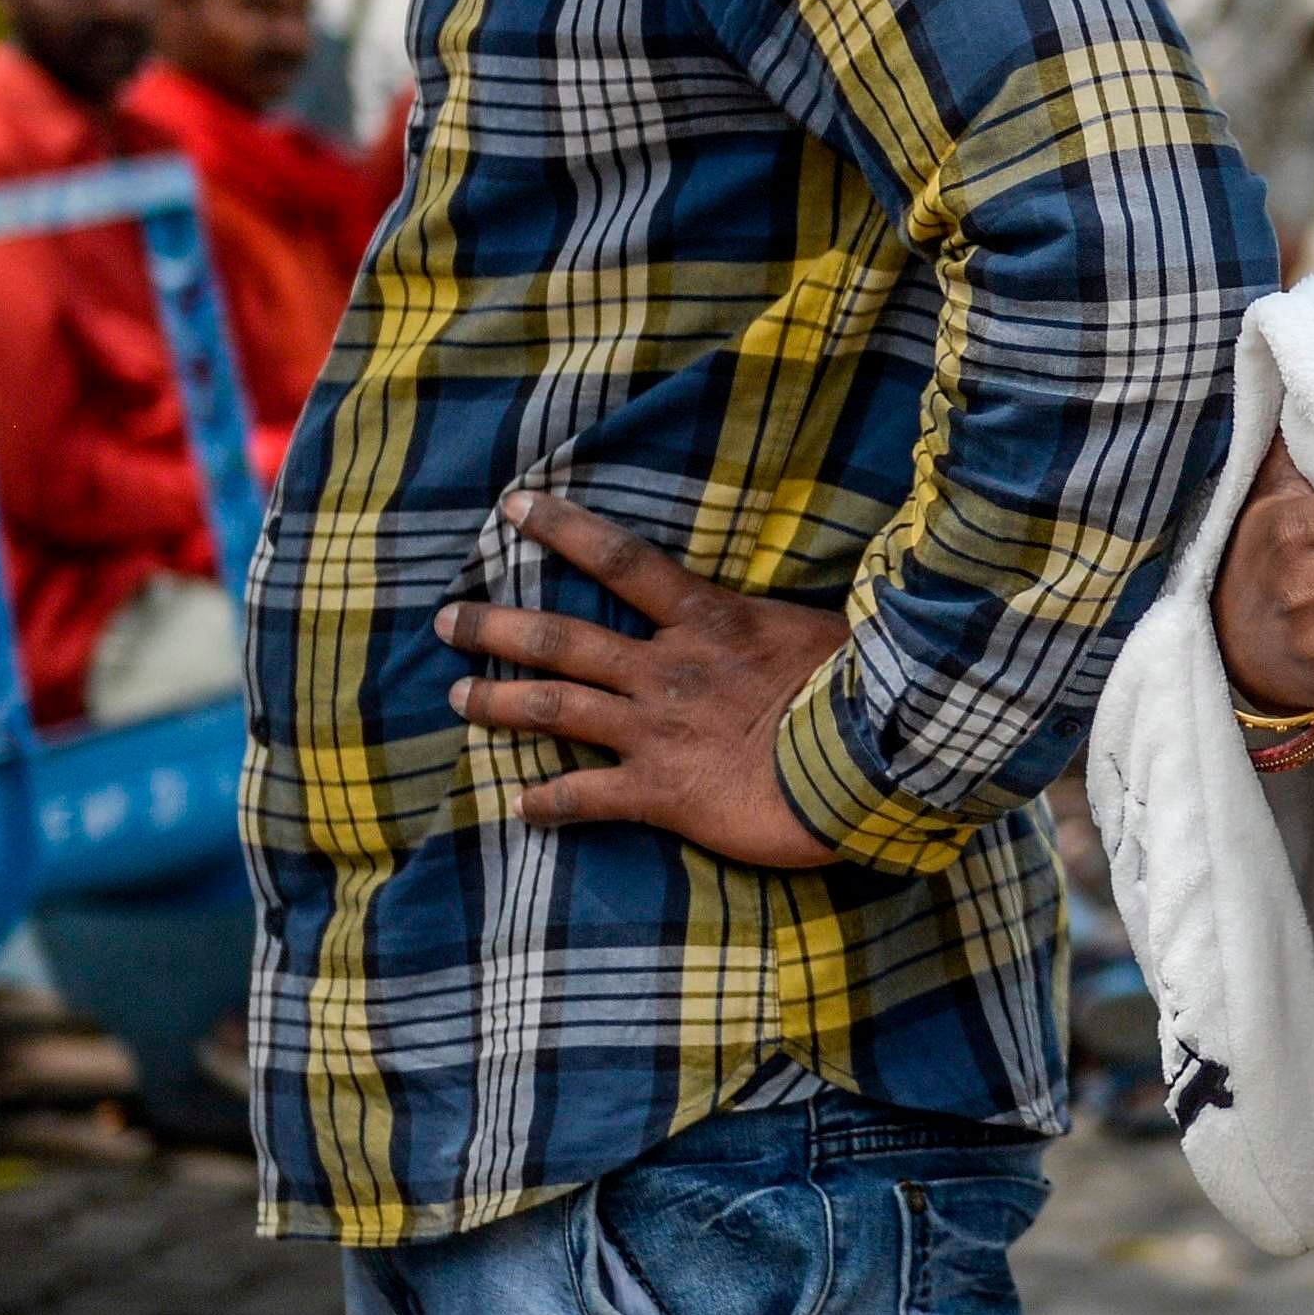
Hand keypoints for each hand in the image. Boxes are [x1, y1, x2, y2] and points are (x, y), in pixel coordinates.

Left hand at [438, 490, 847, 869]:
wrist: (867, 762)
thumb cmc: (857, 690)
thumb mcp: (817, 632)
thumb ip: (778, 622)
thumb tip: (788, 608)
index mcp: (707, 621)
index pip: (622, 561)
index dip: (564, 530)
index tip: (516, 507)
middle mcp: (666, 671)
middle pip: (562, 640)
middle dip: (495, 629)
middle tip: (447, 620)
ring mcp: (657, 731)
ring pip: (556, 709)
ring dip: (499, 703)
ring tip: (456, 699)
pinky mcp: (661, 792)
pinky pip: (586, 796)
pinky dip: (548, 802)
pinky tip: (520, 807)